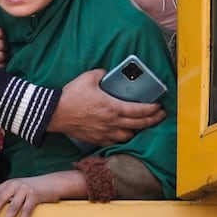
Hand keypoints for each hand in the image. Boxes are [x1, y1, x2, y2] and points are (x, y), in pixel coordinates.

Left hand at [0, 178, 47, 216]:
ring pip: (13, 207)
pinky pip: (26, 211)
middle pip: (0, 200)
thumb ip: (10, 195)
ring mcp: (25, 190)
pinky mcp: (35, 196)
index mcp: (9, 183)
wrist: (52, 183)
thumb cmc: (34, 188)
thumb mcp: (19, 188)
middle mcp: (15, 185)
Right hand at [48, 68, 164, 145]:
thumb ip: (101, 74)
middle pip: (139, 125)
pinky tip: (122, 134)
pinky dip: (121, 138)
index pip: (139, 111)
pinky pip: (115, 142)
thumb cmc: (72, 96)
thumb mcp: (88, 78)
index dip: (152, 110)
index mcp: (113, 107)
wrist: (56, 113)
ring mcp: (106, 133)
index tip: (159, 106)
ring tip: (140, 125)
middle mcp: (113, 123)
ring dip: (137, 131)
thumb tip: (106, 74)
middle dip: (153, 120)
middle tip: (160, 116)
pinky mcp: (97, 140)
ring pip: (129, 136)